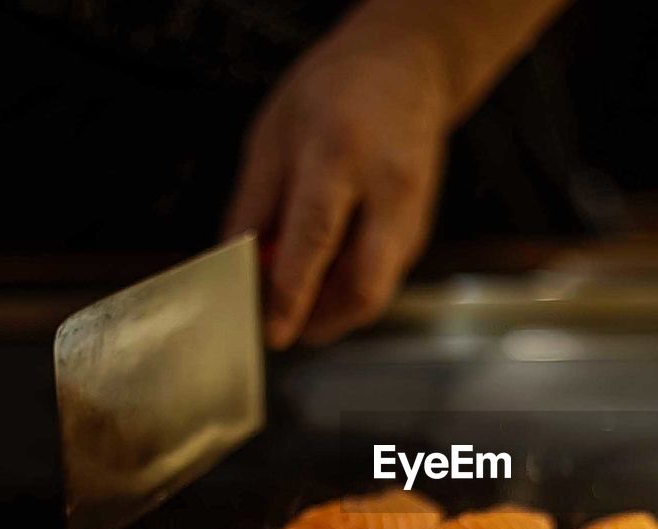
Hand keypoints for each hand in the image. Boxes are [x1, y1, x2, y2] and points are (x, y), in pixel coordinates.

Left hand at [224, 35, 448, 347]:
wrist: (410, 67)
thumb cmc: (334, 91)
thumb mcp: (274, 134)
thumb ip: (254, 205)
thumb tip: (235, 265)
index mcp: (340, 153)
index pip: (315, 239)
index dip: (292, 294)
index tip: (273, 332)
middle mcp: (388, 187)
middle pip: (365, 282)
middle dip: (324, 321)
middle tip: (290, 331)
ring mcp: (414, 211)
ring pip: (378, 287)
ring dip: (336, 310)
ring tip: (302, 304)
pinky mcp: (421, 228)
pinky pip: (384, 275)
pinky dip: (351, 289)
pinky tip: (326, 280)